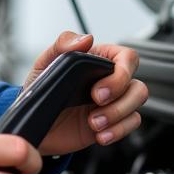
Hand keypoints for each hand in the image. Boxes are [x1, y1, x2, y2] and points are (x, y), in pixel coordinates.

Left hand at [27, 31, 146, 155]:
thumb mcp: (44, 64)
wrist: (34, 126)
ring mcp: (112, 102)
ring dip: (118, 116)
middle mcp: (109, 80)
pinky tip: (99, 134)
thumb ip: (62, 46)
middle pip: (138, 85)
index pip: (127, 58)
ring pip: (137, 104)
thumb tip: (85, 39)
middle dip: (121, 100)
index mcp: (97, 60)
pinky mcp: (111, 122)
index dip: (121, 74)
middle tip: (96, 105)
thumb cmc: (40, 90)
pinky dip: (118, 130)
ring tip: (94, 123)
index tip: (98, 91)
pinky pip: (132, 123)